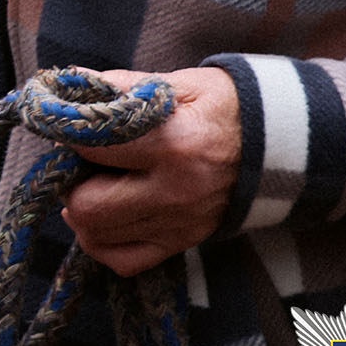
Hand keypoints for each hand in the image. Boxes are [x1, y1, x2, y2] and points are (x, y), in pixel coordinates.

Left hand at [60, 66, 242, 276]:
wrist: (277, 145)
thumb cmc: (221, 106)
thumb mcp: (177, 84)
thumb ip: (121, 85)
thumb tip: (68, 83)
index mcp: (173, 144)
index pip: (91, 148)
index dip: (71, 134)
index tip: (73, 126)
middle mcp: (175, 192)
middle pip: (87, 206)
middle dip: (71, 181)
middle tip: (80, 162)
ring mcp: (179, 224)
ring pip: (98, 237)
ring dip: (84, 211)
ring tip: (96, 184)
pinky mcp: (182, 243)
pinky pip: (123, 261)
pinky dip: (104, 242)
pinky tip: (108, 215)